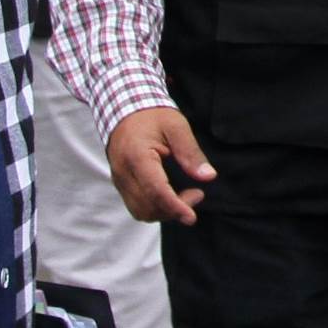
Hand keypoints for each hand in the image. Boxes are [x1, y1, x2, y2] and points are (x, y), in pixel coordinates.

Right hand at [107, 107, 215, 225]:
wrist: (125, 110)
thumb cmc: (152, 116)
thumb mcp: (176, 126)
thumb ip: (191, 152)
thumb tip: (208, 176)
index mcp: (136, 156)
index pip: (155, 190)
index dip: (175, 207)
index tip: (191, 217)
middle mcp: (123, 172)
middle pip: (148, 206)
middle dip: (174, 209)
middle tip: (197, 194)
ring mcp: (119, 180)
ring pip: (140, 211)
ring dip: (165, 211)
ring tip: (187, 196)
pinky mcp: (120, 184)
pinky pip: (136, 205)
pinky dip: (155, 208)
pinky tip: (172, 196)